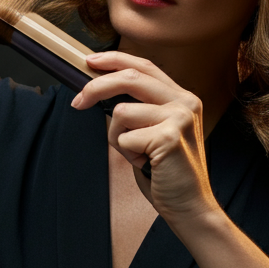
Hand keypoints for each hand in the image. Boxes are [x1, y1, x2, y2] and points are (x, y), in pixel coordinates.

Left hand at [71, 50, 221, 222]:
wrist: (191, 207)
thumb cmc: (167, 173)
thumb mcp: (155, 132)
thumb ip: (139, 110)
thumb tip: (101, 92)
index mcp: (182, 98)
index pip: (144, 66)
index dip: (114, 60)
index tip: (90, 61)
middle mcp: (185, 102)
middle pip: (130, 77)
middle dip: (96, 87)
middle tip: (77, 102)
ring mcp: (179, 117)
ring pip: (121, 113)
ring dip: (119, 139)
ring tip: (140, 155)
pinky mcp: (169, 136)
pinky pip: (124, 138)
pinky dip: (128, 155)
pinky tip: (146, 165)